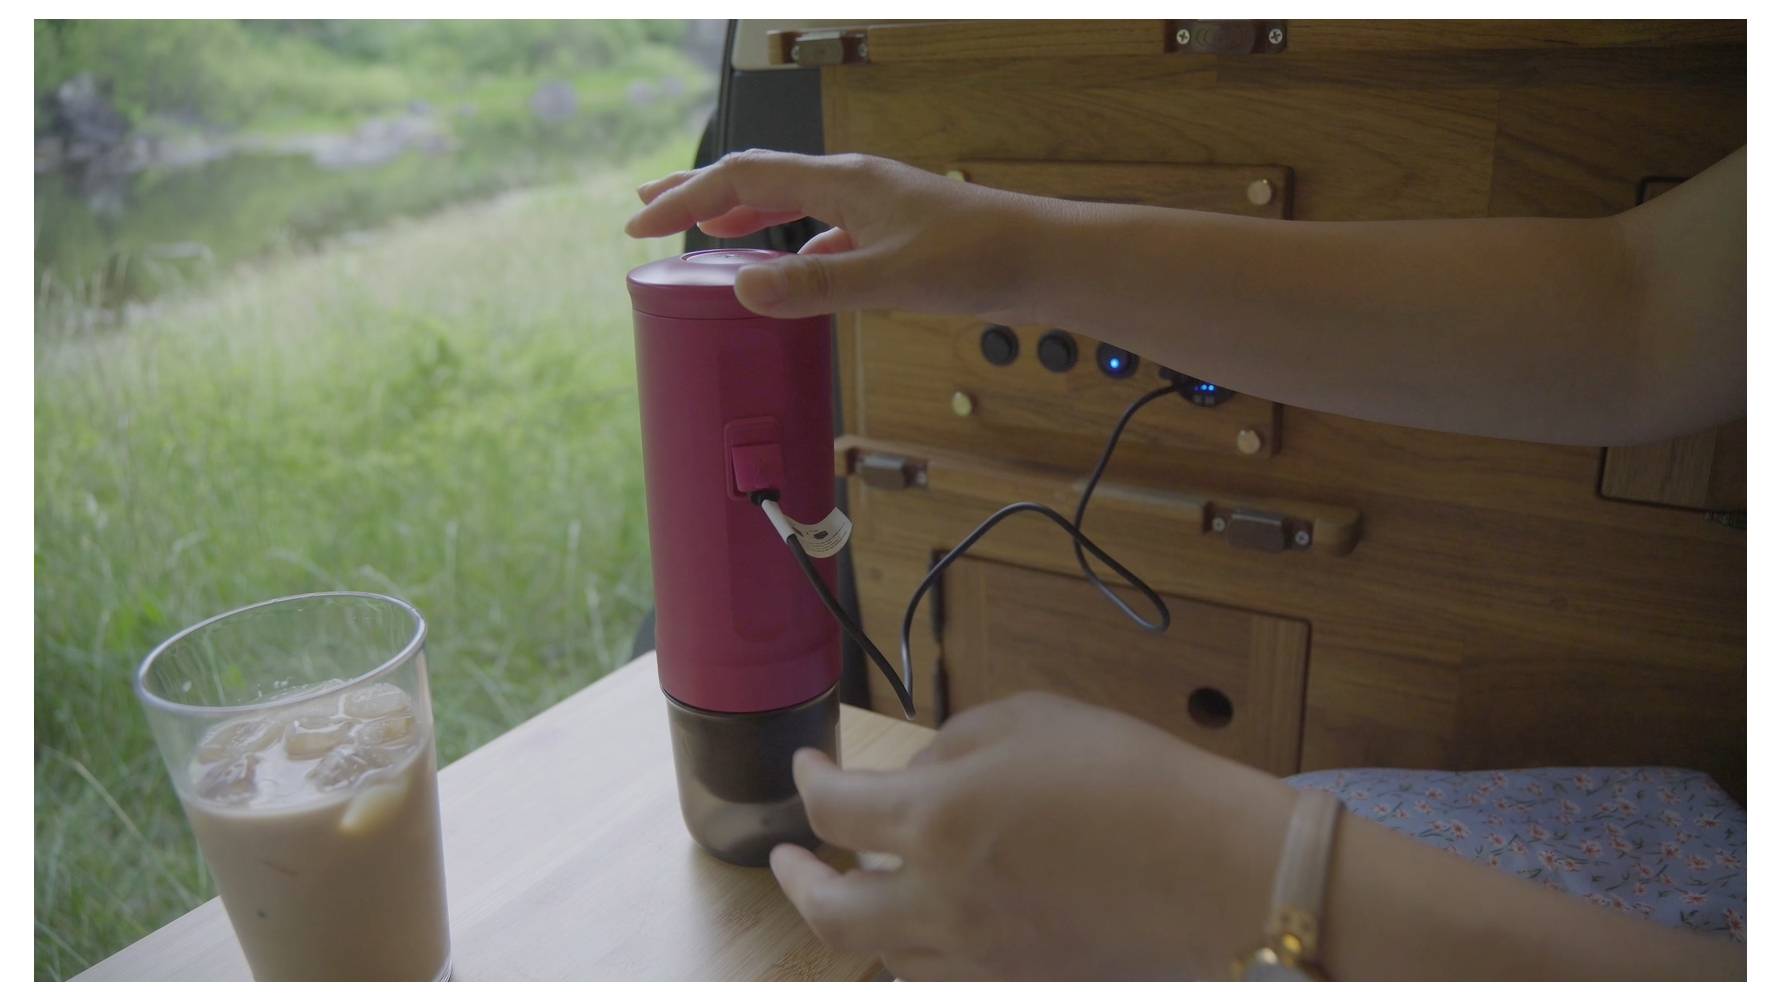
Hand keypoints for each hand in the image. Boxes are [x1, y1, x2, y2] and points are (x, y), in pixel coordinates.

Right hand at [625, 150, 1074, 321]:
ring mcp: (874, 208)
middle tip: (648, 207)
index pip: (742, 179)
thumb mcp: (889, 279)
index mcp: (843, 182)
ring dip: (742, 217)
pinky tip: (787, 275)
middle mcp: (853, 185)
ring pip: (791, 204)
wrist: (1045, 261)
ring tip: (704, 234)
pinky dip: (789, 248)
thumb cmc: (980, 260)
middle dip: (699, 194)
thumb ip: (816, 285)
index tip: (639, 223)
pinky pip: (823, 233)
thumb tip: (742, 288)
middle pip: (759, 180)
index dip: (684, 199)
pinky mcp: (894, 234)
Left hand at [768, 691, 1293, 979]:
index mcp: (937, 819)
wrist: (1225, 874)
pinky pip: (941, 978)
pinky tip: (932, 928)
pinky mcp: (1018, 987)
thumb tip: (912, 776)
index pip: (833, 810)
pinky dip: (917, 954)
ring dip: (857, 921)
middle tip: (788, 861)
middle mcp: (939, 902)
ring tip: (860, 890)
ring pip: (880, 957)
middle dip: (794, 883)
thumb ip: (953, 744)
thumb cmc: (1135, 780)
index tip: (808, 766)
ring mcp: (978, 959)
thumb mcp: (1033, 722)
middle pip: (827, 913)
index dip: (808, 783)